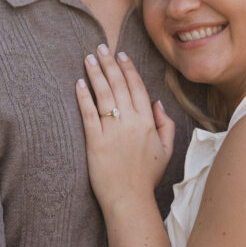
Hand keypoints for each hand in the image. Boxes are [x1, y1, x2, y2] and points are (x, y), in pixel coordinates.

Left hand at [76, 45, 174, 209]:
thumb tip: (158, 103)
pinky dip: (83, 97)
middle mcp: (130, 122)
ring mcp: (112, 131)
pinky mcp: (94, 141)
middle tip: (101, 48)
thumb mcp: (167, 150)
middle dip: (109, 64)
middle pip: (118, 85)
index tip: (121, 55)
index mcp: (148, 122)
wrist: (129, 199)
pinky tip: (79, 83)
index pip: (137, 88)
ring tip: (88, 59)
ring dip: (95, 74)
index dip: (128, 69)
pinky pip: (88, 114)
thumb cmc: (147, 176)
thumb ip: (166, 124)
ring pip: (103, 94)